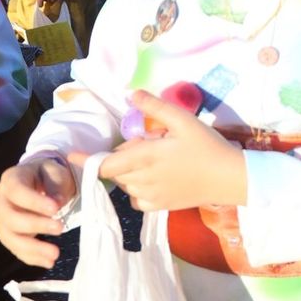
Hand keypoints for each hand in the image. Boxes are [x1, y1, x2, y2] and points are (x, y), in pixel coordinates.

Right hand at [0, 156, 76, 267]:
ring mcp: (1, 220)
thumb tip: (57, 203)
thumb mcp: (55, 172)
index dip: (34, 201)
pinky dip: (31, 258)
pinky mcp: (8, 235)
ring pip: (9, 238)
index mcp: (10, 180)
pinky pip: (15, 249)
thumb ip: (55, 185)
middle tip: (60, 228)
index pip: (17, 191)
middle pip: (9, 218)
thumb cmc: (47, 175)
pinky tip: (48, 262)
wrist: (40, 181)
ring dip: (32, 248)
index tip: (56, 209)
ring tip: (55, 254)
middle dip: (35, 225)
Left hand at [92, 90, 247, 211]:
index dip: (84, 160)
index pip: (104, 164)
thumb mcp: (184, 121)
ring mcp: (150, 196)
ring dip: (131, 171)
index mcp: (144, 158)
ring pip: (125, 183)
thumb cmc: (208, 147)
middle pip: (116, 170)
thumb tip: (131, 93)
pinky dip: (138, 188)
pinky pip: (136, 198)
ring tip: (158, 161)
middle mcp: (142, 180)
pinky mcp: (158, 206)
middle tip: (153, 143)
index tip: (69, 155)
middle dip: (124, 155)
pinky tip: (155, 179)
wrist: (231, 178)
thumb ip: (155, 107)